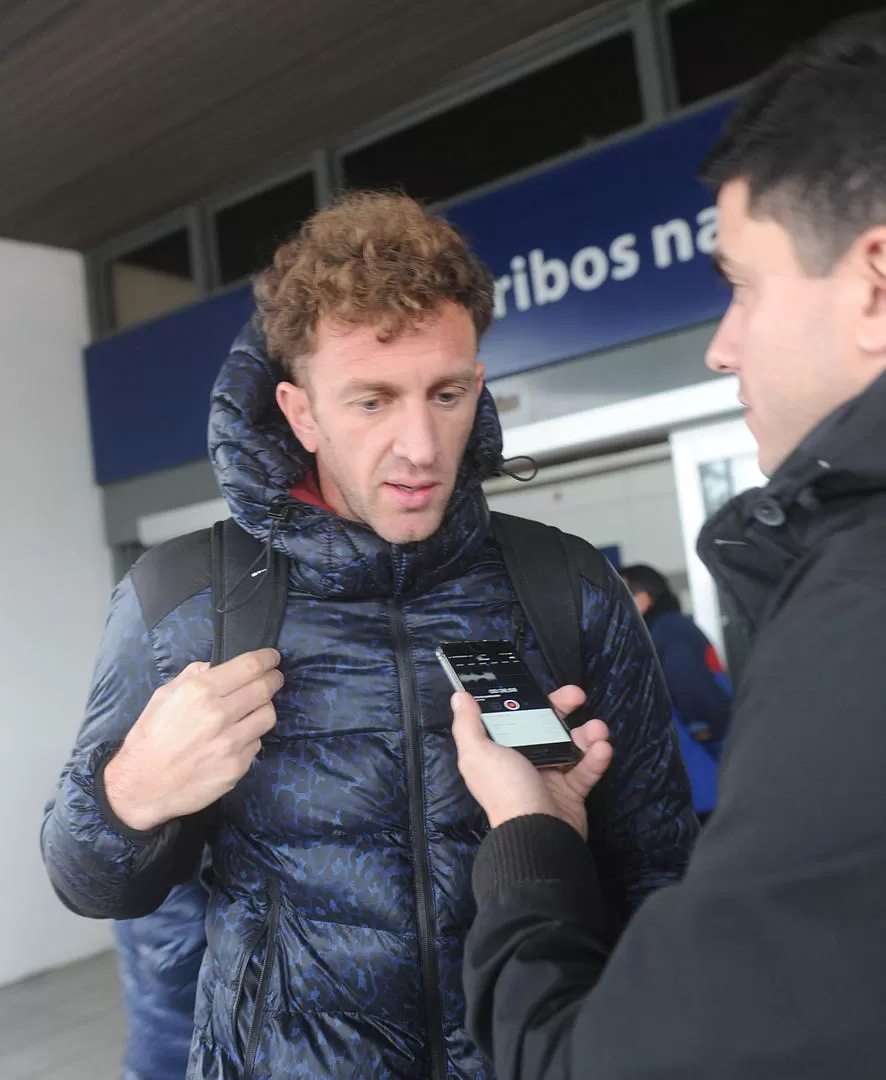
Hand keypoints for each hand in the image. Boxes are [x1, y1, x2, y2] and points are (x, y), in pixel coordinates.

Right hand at [103, 649, 282, 830]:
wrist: (141, 786)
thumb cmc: (150, 738)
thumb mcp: (164, 696)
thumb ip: (193, 675)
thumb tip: (217, 665)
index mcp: (200, 691)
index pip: (249, 666)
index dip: (266, 659)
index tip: (272, 658)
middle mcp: (219, 714)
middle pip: (265, 688)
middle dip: (273, 680)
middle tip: (273, 679)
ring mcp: (232, 742)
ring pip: (268, 715)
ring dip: (264, 709)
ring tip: (253, 710)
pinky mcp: (238, 766)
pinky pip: (257, 743)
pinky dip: (251, 737)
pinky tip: (236, 739)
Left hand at [451, 686, 611, 839]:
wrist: (537, 833)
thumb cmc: (506, 789)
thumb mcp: (478, 754)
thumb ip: (468, 724)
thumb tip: (460, 697)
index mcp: (501, 751)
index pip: (516, 718)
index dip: (528, 700)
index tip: (540, 687)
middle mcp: (525, 761)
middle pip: (547, 726)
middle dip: (564, 708)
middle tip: (578, 695)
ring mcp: (551, 776)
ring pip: (572, 745)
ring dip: (589, 733)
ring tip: (599, 730)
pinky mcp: (572, 791)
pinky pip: (587, 769)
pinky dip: (597, 758)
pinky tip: (603, 749)